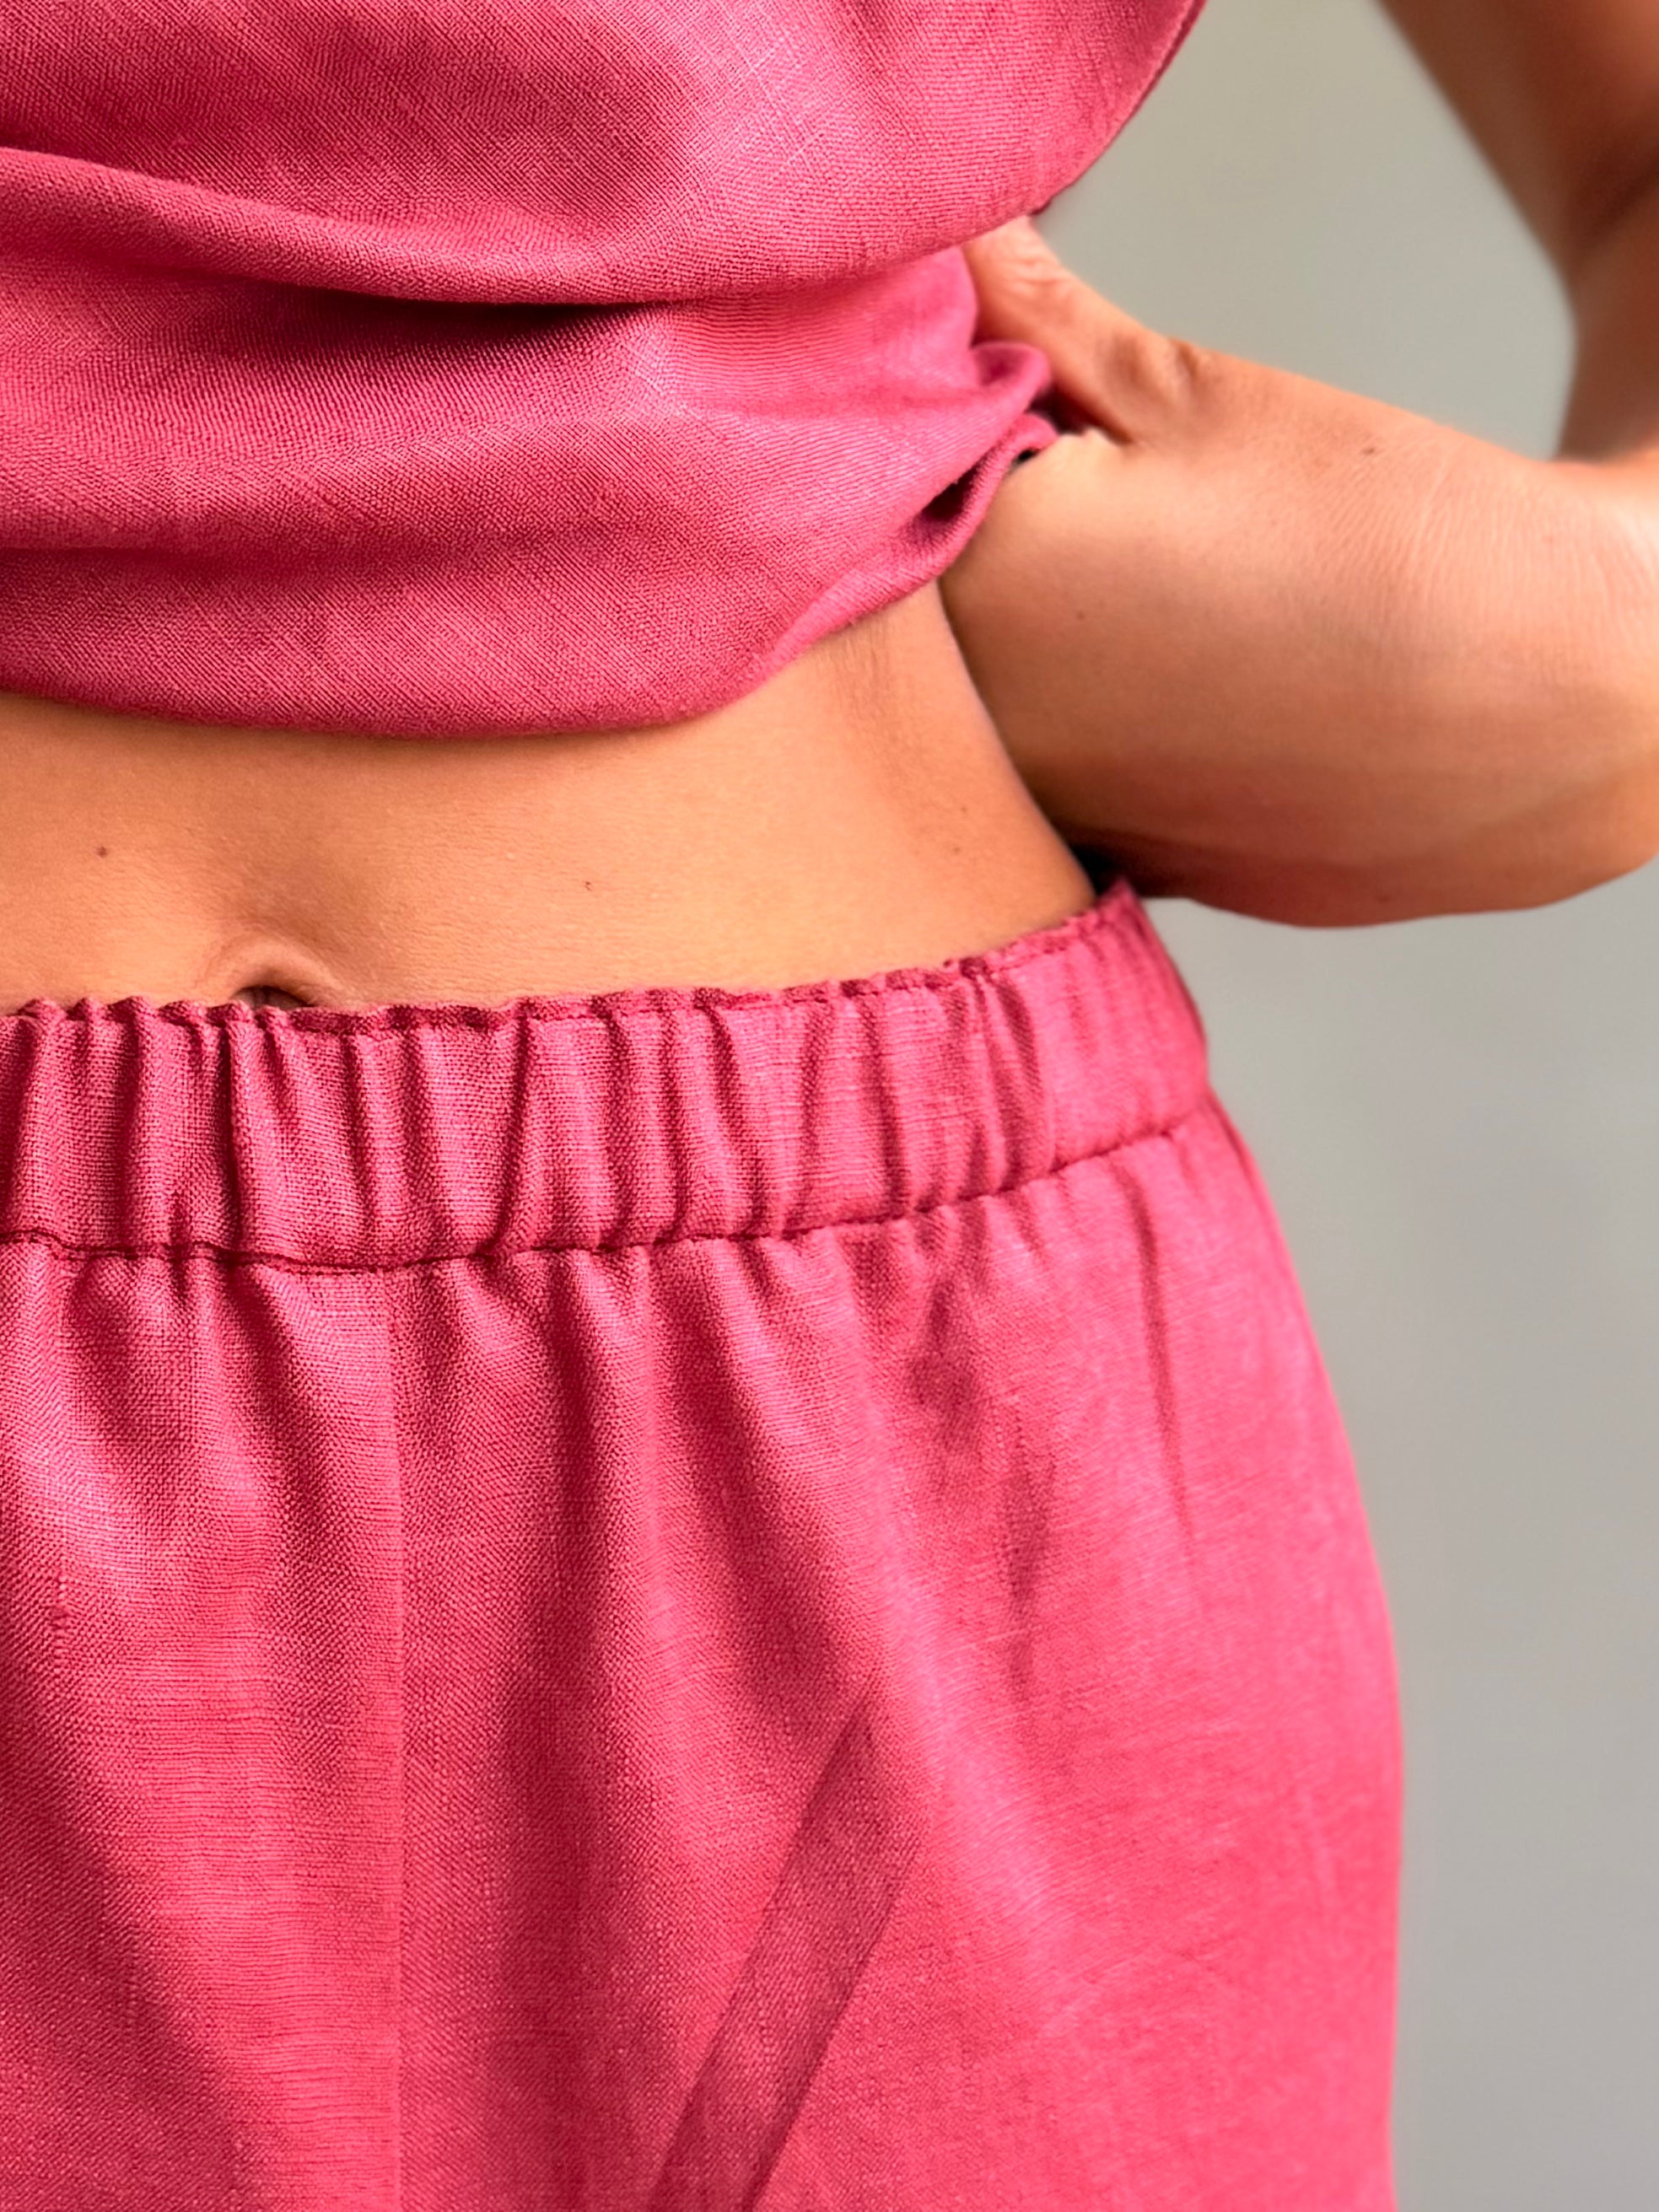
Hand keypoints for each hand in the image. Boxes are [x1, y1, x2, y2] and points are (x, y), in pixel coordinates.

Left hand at [940, 218, 1658, 923]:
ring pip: (985, 724)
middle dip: (966, 558)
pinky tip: (1188, 688)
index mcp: (974, 605)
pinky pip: (1063, 791)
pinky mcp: (1134, 878)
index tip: (1007, 417)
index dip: (927, 451)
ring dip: (1026, 661)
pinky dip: (1090, 737)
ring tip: (1164, 602)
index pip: (858, 513)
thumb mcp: (1193, 395)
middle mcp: (989, 750)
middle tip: (1100, 504)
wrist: (1569, 698)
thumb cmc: (1387, 535)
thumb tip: (941, 231)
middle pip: (914, 638)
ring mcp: (1059, 833)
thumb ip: (1031, 318)